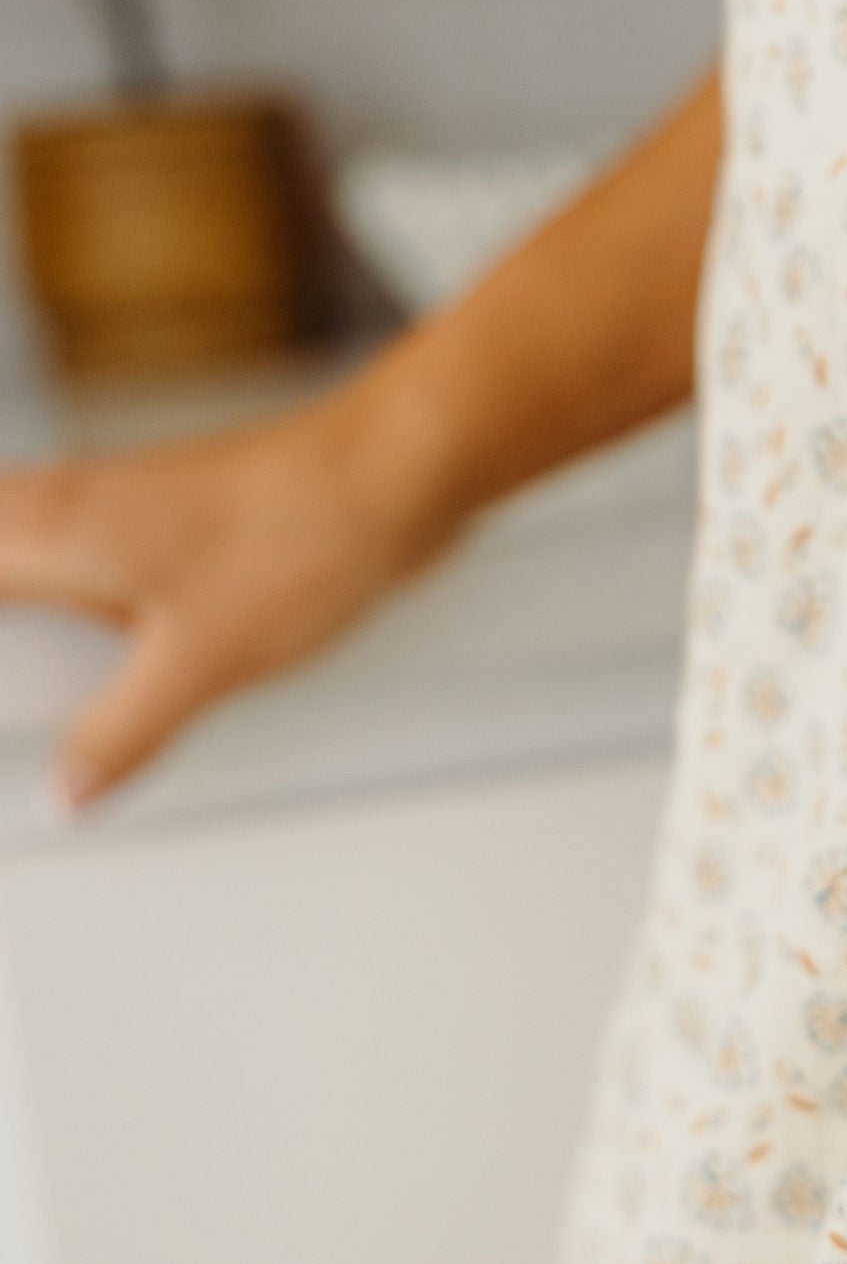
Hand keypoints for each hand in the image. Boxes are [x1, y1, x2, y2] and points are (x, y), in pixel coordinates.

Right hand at [0, 384, 460, 804]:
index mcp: (57, 529)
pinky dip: (72, 581)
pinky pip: (88, 542)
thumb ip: (122, 733)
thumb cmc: (299, 536)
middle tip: (19, 674)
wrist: (390, 474)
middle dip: (0, 610)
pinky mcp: (171, 510)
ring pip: (28, 532)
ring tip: (30, 642)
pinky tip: (102, 627)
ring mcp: (124, 498)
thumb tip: (70, 788)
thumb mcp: (198, 664)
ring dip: (19, 581)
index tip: (1, 714)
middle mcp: (77, 499)